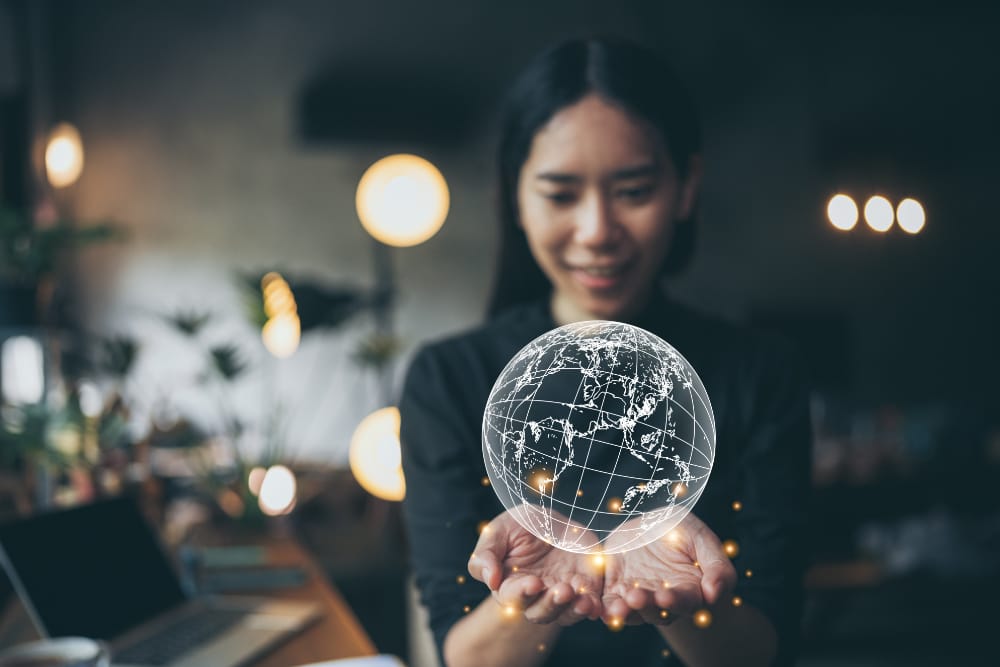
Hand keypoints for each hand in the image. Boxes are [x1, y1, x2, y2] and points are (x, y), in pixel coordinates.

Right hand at [467, 510, 603, 625]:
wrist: (553, 519)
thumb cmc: (519, 526)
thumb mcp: (498, 532)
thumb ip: (486, 555)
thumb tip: (489, 580)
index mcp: (511, 586)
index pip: (513, 598)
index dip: (523, 593)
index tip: (533, 583)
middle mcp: (536, 596)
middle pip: (540, 612)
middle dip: (551, 604)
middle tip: (562, 590)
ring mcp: (562, 594)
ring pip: (566, 613)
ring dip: (574, 610)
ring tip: (582, 600)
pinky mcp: (585, 588)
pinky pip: (590, 604)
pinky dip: (593, 607)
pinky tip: (596, 604)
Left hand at [601, 513, 736, 626]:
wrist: (649, 525)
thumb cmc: (681, 532)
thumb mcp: (701, 539)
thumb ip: (716, 566)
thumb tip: (714, 594)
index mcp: (689, 590)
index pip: (685, 601)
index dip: (676, 600)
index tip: (666, 596)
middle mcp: (663, 600)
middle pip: (656, 611)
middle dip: (646, 605)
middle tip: (637, 597)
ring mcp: (639, 598)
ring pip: (632, 612)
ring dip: (624, 611)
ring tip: (618, 606)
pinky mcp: (615, 591)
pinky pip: (609, 605)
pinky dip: (604, 609)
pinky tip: (597, 608)